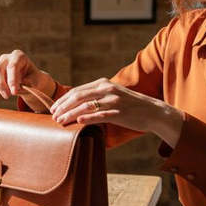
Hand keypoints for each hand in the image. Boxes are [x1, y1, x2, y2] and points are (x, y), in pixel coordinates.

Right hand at [0, 50, 55, 99]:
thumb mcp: (37, 80)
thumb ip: (30, 83)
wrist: (30, 81)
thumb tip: (20, 86)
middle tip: (7, 96)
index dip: (12, 80)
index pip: (12, 67)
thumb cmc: (34, 78)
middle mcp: (5, 58)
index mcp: (18, 56)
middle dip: (1, 84)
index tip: (14, 93)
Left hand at [50, 79, 184, 146]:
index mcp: (102, 83)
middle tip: (53, 116)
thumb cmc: (129, 106)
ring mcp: (113, 100)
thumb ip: (96, 96)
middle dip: (63, 107)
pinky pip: (100, 115)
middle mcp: (106, 89)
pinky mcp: (119, 111)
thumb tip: (76, 104)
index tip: (53, 108)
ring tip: (60, 121)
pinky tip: (78, 122)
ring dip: (70, 114)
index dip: (63, 100)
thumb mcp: (112, 95)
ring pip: (86, 106)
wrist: (152, 111)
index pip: (77, 90)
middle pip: (78, 97)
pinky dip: (88, 118)